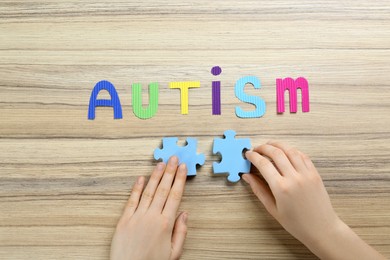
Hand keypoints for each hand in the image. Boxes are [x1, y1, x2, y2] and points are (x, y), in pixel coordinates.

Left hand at [110, 156, 187, 259]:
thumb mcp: (174, 253)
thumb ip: (181, 232)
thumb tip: (184, 213)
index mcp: (166, 224)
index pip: (174, 196)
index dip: (179, 180)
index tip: (182, 168)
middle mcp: (152, 217)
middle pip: (163, 189)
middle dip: (169, 172)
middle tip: (173, 158)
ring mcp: (137, 217)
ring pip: (148, 192)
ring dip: (155, 176)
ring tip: (160, 164)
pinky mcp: (124, 220)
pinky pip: (131, 201)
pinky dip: (136, 188)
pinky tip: (141, 178)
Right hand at [243, 141, 384, 258]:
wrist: (322, 229)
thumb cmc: (297, 223)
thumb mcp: (273, 209)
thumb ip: (259, 190)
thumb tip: (247, 177)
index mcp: (281, 188)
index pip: (263, 164)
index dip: (253, 156)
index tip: (248, 155)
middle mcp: (294, 178)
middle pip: (276, 153)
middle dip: (263, 147)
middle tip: (256, 149)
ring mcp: (306, 174)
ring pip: (290, 150)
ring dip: (277, 144)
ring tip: (269, 145)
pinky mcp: (315, 174)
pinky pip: (302, 156)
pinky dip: (292, 150)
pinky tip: (285, 151)